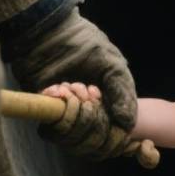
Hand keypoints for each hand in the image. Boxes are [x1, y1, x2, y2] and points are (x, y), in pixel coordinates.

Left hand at [8, 8, 138, 144]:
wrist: (47, 32)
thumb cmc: (82, 43)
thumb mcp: (111, 63)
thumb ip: (123, 92)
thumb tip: (127, 125)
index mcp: (108, 105)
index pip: (114, 138)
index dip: (114, 134)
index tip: (111, 113)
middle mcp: (88, 114)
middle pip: (94, 144)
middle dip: (94, 119)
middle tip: (89, 91)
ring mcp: (67, 115)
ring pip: (74, 140)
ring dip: (76, 114)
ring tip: (73, 86)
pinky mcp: (47, 112)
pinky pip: (54, 130)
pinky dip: (60, 110)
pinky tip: (59, 88)